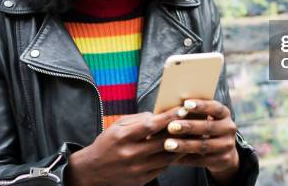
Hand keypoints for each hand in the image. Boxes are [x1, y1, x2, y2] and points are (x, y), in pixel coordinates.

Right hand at [66, 109, 182, 185]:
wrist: (93, 170)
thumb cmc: (108, 142)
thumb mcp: (118, 125)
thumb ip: (138, 118)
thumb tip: (158, 115)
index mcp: (123, 137)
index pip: (151, 125)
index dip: (169, 117)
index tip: (183, 109)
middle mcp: (130, 154)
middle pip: (162, 142)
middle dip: (180, 131)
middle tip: (194, 121)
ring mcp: (136, 169)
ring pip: (166, 157)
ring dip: (180, 146)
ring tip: (192, 135)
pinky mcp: (141, 180)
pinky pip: (163, 167)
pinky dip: (172, 158)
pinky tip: (179, 149)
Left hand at [162, 99, 239, 184]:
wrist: (223, 150)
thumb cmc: (205, 126)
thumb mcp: (205, 117)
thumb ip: (193, 113)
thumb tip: (171, 109)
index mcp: (224, 113)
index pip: (215, 107)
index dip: (201, 106)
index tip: (186, 104)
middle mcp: (229, 128)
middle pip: (208, 127)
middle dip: (189, 126)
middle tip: (171, 126)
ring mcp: (227, 145)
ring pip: (204, 145)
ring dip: (184, 145)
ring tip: (168, 144)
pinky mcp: (223, 160)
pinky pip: (201, 161)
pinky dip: (185, 159)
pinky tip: (171, 158)